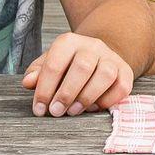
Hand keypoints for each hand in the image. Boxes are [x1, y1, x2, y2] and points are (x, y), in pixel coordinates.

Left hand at [21, 33, 136, 116]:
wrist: (96, 57)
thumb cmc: (66, 65)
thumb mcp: (48, 64)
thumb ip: (37, 73)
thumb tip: (29, 82)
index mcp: (69, 42)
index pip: (55, 64)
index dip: (45, 89)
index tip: (40, 109)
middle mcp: (93, 46)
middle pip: (83, 67)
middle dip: (67, 93)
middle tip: (56, 112)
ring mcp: (112, 58)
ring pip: (105, 75)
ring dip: (88, 97)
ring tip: (74, 111)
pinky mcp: (126, 71)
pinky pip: (122, 87)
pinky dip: (108, 101)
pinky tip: (94, 108)